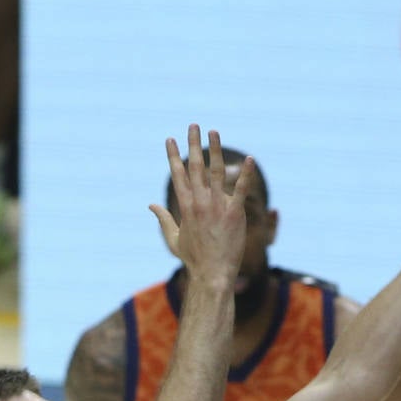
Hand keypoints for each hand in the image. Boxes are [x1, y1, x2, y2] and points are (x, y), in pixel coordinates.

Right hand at [150, 125, 249, 284]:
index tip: (170, 139)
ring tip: (213, 131)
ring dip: (215, 149)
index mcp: (185, 207)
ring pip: (216, 172)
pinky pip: (241, 189)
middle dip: (193, 144)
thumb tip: (151, 205)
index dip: (173, 155)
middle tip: (193, 126)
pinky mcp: (234, 214)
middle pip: (195, 167)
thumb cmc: (194, 260)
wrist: (212, 275)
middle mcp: (200, 203)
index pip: (178, 175)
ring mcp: (217, 207)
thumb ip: (163, 219)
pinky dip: (245, 174)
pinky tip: (249, 159)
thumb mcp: (173, 239)